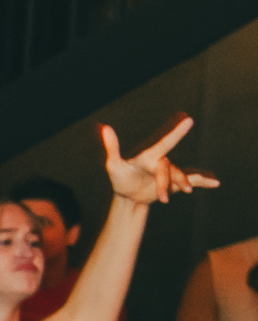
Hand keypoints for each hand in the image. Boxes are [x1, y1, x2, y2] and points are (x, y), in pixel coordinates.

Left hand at [102, 116, 218, 204]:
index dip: (177, 133)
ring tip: (173, 199)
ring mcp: (170, 172)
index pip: (165, 143)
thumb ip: (112, 148)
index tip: (189, 121)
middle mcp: (162, 162)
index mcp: (149, 156)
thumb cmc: (120, 177)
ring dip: (179, 186)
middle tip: (162, 199)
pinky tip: (215, 184)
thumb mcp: (113, 165)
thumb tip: (105, 128)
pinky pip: (193, 179)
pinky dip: (204, 181)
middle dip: (165, 184)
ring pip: (180, 178)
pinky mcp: (175, 182)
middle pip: (169, 171)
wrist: (128, 195)